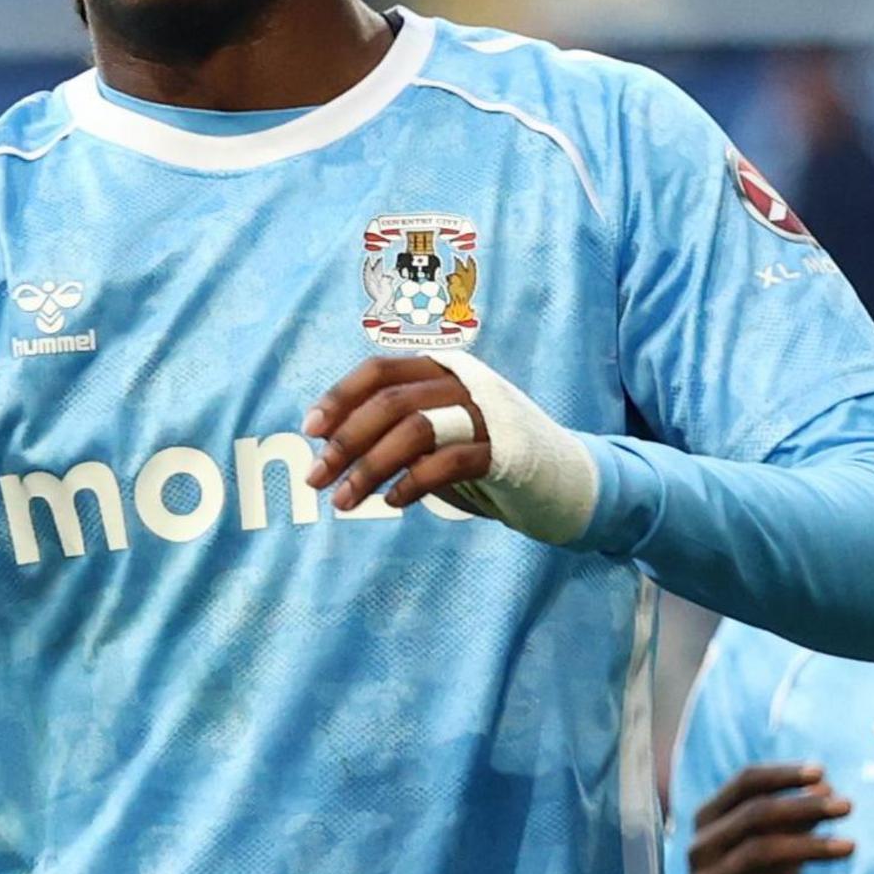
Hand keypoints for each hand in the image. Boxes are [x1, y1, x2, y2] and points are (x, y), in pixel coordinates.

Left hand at [301, 355, 490, 513]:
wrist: (562, 479)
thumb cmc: (481, 455)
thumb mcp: (432, 434)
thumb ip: (390, 429)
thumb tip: (326, 445)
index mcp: (441, 370)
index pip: (379, 371)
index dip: (339, 397)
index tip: (311, 431)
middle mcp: (464, 384)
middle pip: (391, 402)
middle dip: (346, 441)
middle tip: (316, 478)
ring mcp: (487, 415)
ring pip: (416, 430)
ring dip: (370, 467)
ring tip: (344, 501)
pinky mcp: (507, 452)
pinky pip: (449, 463)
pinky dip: (413, 483)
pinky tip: (392, 503)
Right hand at [668, 762, 849, 873]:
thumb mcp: (772, 858)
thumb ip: (792, 827)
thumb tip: (828, 791)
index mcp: (710, 821)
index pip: (744, 783)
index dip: (783, 775)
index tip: (824, 773)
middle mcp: (701, 846)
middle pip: (754, 814)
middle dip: (804, 807)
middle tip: (848, 807)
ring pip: (757, 854)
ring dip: (808, 847)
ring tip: (850, 847)